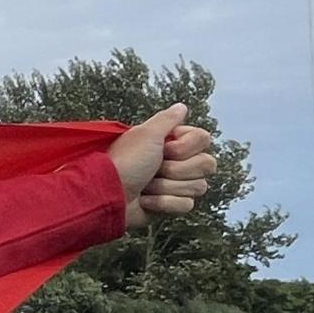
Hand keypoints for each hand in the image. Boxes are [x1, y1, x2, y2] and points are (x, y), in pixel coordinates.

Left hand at [106, 104, 217, 229]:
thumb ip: (167, 119)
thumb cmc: (124, 162)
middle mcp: (177, 162)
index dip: (186, 146)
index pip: (204, 139)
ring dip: (166, 186)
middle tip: (154, 168)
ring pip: (197, 186)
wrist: (107, 194)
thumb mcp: (146, 134)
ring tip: (146, 185)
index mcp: (172, 142)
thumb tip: (181, 107)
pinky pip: (186, 204)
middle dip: (176, 169)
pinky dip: (164, 203)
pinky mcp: (170, 205)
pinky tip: (146, 200)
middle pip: (206, 164)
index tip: (165, 148)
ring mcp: (175, 184)